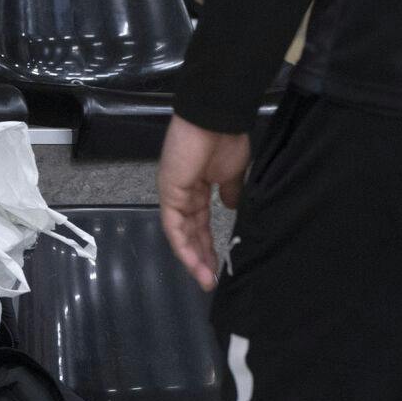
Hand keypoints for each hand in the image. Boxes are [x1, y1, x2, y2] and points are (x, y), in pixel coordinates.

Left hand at [157, 114, 251, 290]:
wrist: (216, 119)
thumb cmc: (226, 140)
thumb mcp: (232, 172)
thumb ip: (230, 192)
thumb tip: (232, 208)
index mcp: (198, 188)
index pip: (201, 223)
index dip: (209, 244)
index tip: (220, 265)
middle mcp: (183, 194)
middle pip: (190, 232)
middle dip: (201, 257)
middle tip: (212, 280)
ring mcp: (174, 193)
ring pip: (181, 233)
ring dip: (193, 258)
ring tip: (206, 279)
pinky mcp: (169, 192)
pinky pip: (174, 225)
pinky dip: (183, 245)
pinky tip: (195, 263)